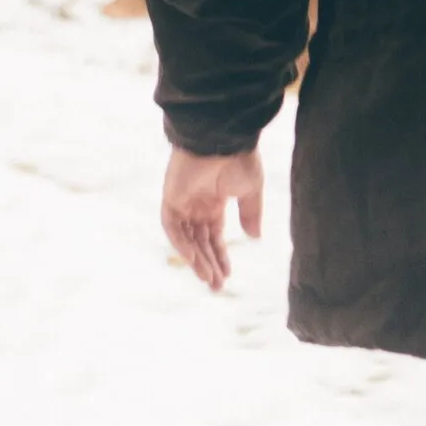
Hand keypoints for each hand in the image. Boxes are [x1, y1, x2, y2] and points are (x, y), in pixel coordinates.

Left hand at [161, 145, 262, 290]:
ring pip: (186, 238)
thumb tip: (254, 237)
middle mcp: (197, 203)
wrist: (223, 138)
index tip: (227, 275)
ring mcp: (183, 201)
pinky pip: (172, 227)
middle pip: (200, 241)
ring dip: (196, 260)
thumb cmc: (239, 158)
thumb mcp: (251, 190)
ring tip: (209, 280)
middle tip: (217, 287)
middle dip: (208, 264)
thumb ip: (251, 214)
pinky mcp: (171, 197)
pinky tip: (195, 260)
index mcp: (214, 201)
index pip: (213, 235)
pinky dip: (181, 244)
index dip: (220, 255)